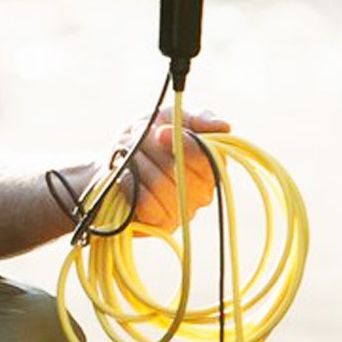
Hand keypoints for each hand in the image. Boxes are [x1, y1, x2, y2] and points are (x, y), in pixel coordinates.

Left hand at [83, 104, 229, 232]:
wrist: (117, 159)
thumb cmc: (150, 136)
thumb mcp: (173, 117)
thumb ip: (200, 119)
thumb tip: (224, 126)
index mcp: (212, 167)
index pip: (206, 158)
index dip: (182, 143)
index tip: (159, 131)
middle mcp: (202, 193)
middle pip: (177, 169)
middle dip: (150, 148)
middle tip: (137, 139)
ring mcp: (182, 212)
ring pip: (159, 184)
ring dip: (136, 162)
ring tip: (128, 154)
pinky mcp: (159, 224)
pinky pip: (146, 202)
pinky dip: (130, 182)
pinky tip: (125, 174)